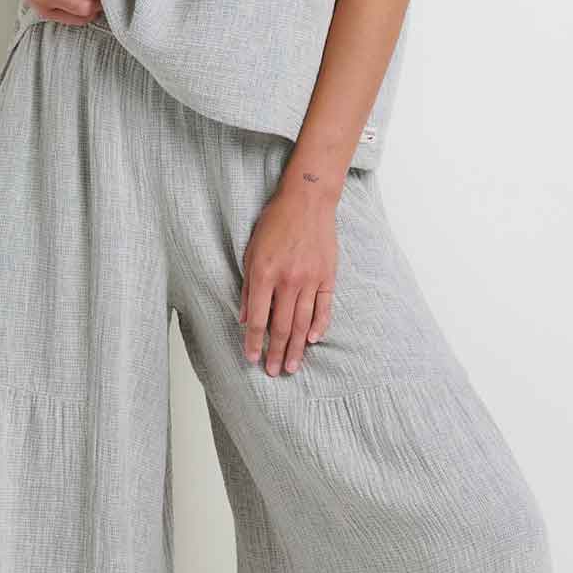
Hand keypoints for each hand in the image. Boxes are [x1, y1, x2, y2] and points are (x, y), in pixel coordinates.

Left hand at [239, 180, 336, 375]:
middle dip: (275, 352)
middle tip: (273, 371)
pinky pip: (324, 307)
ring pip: (302, 322)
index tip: (251, 358)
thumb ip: (249, 287)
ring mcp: (311, 279)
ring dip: (295, 347)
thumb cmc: (275, 223)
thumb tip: (245, 318)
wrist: (307, 200)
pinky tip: (312, 341)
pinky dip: (318, 326)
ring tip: (291, 366)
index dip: (254, 342)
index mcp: (265, 274)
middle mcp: (288, 280)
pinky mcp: (328, 275)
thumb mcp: (251, 252)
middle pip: (281, 326)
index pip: (259, 318)